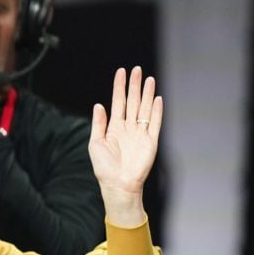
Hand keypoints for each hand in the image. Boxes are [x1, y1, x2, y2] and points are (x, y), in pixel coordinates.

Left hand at [89, 66, 162, 225]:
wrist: (118, 184)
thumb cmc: (104, 168)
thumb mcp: (95, 143)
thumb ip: (99, 123)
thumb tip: (99, 104)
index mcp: (114, 127)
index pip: (118, 101)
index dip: (119, 87)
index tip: (121, 72)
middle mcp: (128, 127)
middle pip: (133, 101)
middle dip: (134, 85)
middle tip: (137, 70)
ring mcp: (140, 133)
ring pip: (145, 108)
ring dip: (147, 94)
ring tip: (149, 79)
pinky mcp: (151, 142)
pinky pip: (155, 123)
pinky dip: (157, 111)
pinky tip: (157, 99)